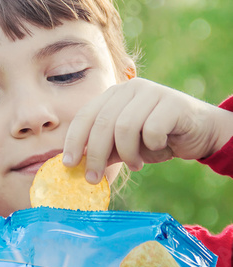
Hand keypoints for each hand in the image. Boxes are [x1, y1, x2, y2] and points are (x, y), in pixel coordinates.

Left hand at [63, 78, 232, 182]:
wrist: (197, 131)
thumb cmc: (157, 138)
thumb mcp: (125, 146)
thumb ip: (104, 150)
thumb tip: (76, 164)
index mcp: (113, 95)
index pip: (85, 115)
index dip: (74, 140)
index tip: (68, 164)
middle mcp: (129, 88)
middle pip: (102, 123)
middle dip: (95, 155)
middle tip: (93, 178)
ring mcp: (151, 92)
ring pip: (125, 127)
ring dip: (127, 154)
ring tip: (135, 163)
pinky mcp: (171, 102)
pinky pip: (151, 130)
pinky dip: (152, 146)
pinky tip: (158, 148)